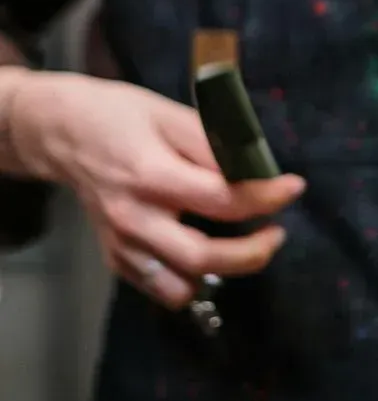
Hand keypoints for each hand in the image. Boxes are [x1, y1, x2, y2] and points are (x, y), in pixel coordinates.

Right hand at [7, 70, 305, 309]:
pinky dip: (188, 279)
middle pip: (204, 257)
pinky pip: (160, 288)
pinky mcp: (115, 259)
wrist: (61, 133)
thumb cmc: (120, 115)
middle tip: (276, 233)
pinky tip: (202, 250)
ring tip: (240, 244)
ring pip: (181, 286)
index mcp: (151, 175)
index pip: (222, 199)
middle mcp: (135, 218)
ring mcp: (122, 245)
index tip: (294, 187)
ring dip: (219, 273)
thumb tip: (254, 168)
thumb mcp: (169, 113)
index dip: (266, 197)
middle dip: (252, 253)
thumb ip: (212, 144)